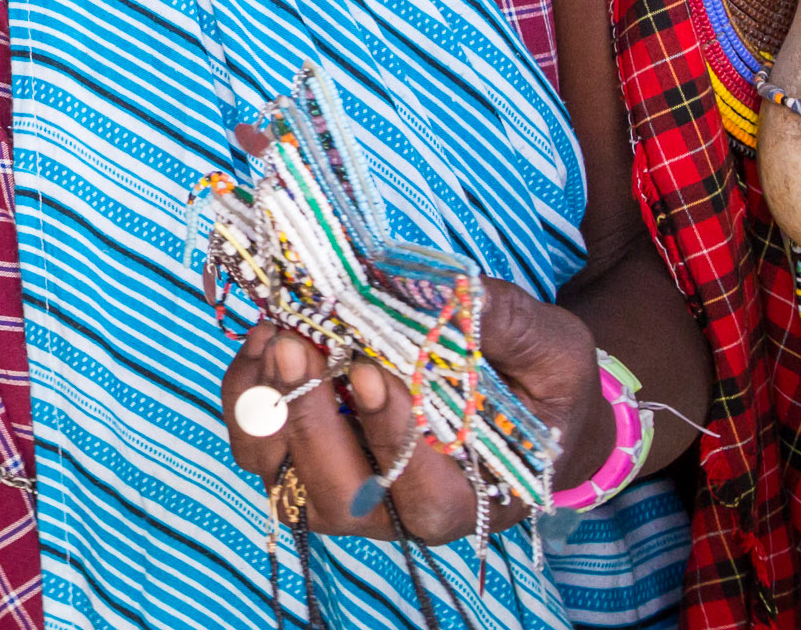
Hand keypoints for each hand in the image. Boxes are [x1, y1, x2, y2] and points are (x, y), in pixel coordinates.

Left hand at [220, 280, 612, 542]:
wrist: (514, 396)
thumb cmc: (538, 384)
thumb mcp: (552, 350)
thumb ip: (510, 327)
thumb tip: (452, 291)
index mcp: (469, 498)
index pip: (423, 497)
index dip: (391, 439)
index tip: (369, 371)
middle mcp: (397, 510)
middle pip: (337, 497)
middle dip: (309, 420)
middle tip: (297, 344)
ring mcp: (342, 486)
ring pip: (281, 476)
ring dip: (267, 406)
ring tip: (278, 335)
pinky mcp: (303, 453)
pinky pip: (255, 438)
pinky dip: (248, 388)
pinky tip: (269, 335)